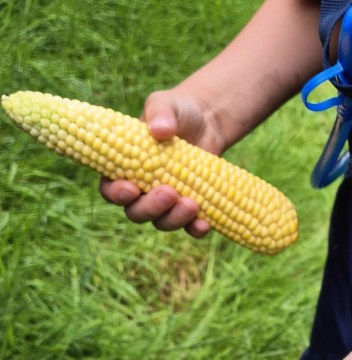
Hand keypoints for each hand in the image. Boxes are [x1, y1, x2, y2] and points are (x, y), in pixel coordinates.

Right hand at [99, 89, 227, 235]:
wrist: (207, 123)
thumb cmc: (176, 113)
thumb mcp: (166, 105)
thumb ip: (159, 112)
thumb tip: (160, 130)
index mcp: (124, 168)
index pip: (110, 189)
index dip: (117, 194)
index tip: (132, 188)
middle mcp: (142, 191)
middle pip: (137, 212)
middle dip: (151, 207)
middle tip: (169, 192)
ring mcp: (166, 203)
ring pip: (162, 222)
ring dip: (174, 218)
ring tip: (192, 203)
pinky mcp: (189, 210)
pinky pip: (189, 228)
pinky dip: (195, 229)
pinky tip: (204, 223)